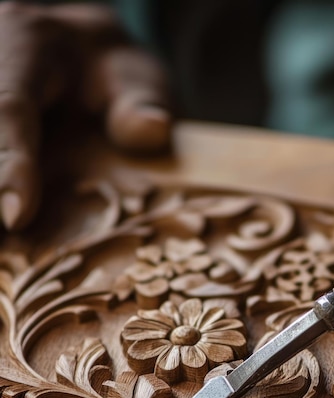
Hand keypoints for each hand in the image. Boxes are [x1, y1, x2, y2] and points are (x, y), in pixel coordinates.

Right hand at [0, 2, 170, 230]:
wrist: (89, 59)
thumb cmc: (117, 75)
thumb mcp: (139, 78)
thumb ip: (142, 102)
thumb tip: (152, 129)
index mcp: (27, 42)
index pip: (9, 107)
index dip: (9, 165)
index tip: (17, 217)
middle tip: (7, 248)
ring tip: (9, 252)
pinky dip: (2, 193)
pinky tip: (11, 240)